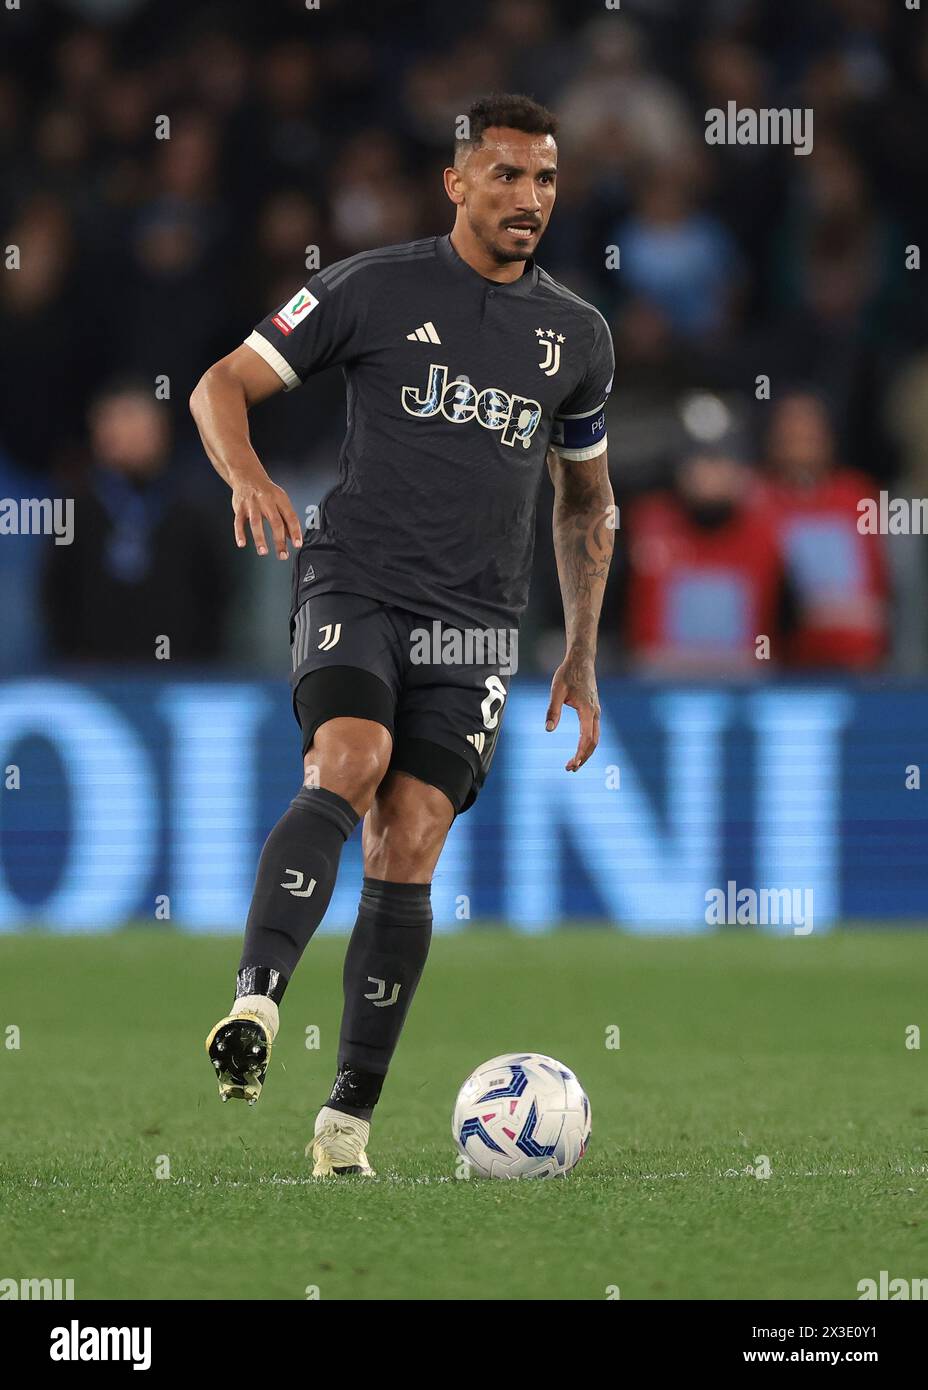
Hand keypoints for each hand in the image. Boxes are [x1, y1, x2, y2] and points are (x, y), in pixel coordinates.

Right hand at [230, 470, 302, 558]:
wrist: (247, 476)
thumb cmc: (266, 491)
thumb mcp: (280, 501)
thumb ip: (286, 519)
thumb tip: (293, 537)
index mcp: (280, 499)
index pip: (290, 517)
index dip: (295, 531)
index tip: (297, 544)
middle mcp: (267, 501)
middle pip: (275, 522)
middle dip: (279, 541)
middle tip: (282, 555)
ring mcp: (252, 504)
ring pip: (256, 523)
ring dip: (260, 539)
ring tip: (263, 552)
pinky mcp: (239, 507)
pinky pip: (238, 521)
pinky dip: (239, 533)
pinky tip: (242, 543)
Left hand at [545, 652, 600, 771]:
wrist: (581, 660)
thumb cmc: (568, 674)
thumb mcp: (556, 690)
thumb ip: (552, 710)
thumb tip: (548, 729)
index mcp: (587, 710)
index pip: (586, 739)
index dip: (579, 754)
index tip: (571, 765)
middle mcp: (595, 713)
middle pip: (593, 742)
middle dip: (583, 757)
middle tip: (570, 769)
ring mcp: (596, 711)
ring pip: (595, 738)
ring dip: (586, 752)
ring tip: (573, 763)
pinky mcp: (594, 709)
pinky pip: (594, 731)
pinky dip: (587, 743)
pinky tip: (579, 748)